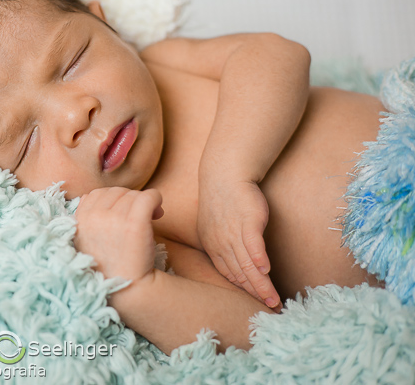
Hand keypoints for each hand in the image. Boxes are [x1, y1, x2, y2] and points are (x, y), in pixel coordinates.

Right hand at [73, 187, 164, 282]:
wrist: (128, 289)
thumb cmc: (111, 266)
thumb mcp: (88, 240)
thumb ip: (89, 217)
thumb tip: (106, 196)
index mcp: (80, 220)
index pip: (98, 194)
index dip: (114, 203)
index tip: (124, 216)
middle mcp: (93, 216)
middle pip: (117, 192)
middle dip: (130, 202)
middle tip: (140, 218)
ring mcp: (112, 218)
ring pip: (133, 194)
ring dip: (144, 204)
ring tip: (150, 220)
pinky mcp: (133, 222)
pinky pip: (148, 196)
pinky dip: (156, 200)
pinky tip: (158, 212)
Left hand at [197, 178, 280, 308]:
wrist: (224, 174)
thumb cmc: (224, 201)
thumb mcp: (217, 228)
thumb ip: (225, 247)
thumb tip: (241, 265)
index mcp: (211, 246)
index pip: (229, 275)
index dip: (243, 292)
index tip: (256, 307)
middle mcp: (220, 243)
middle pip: (239, 275)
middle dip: (254, 295)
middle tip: (270, 313)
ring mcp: (232, 232)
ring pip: (247, 264)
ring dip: (261, 284)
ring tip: (274, 300)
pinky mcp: (247, 220)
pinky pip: (252, 243)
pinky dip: (258, 258)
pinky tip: (266, 271)